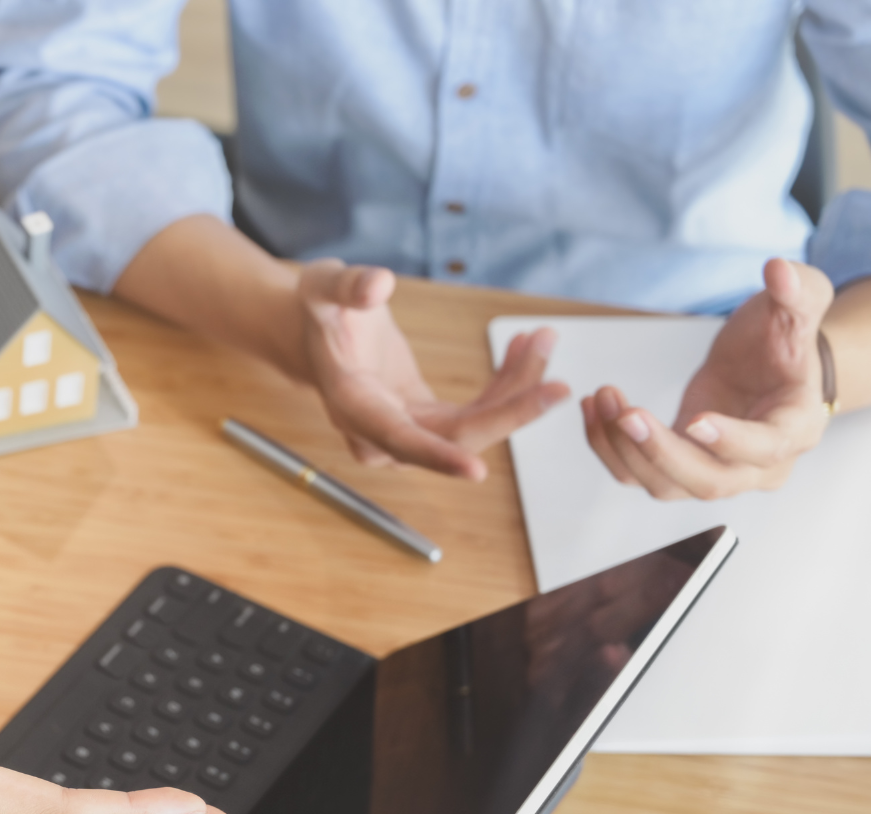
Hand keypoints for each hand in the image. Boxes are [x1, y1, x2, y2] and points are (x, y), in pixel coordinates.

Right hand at [296, 260, 568, 479]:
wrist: (313, 331)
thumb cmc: (318, 310)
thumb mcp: (323, 286)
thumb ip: (348, 286)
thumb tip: (379, 284)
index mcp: (352, 404)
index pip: (399, 439)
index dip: (438, 457)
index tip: (476, 471)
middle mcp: (379, 432)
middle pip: (452, 439)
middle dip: (509, 413)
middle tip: (557, 385)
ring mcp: (405, 430)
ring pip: (473, 428)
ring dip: (516, 392)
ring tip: (542, 340)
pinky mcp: (426, 419)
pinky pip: (475, 413)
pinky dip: (506, 385)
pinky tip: (525, 348)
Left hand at [584, 258, 834, 499]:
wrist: (767, 363)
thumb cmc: (784, 339)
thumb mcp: (797, 307)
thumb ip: (796, 290)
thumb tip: (778, 269)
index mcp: (796, 428)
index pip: (766, 447)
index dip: (731, 440)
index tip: (695, 419)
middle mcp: (759, 466)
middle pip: (711, 482)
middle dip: (662, 452)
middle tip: (627, 414)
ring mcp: (716, 472)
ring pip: (667, 485)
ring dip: (626, 448)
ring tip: (603, 398)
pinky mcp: (678, 466)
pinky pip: (637, 473)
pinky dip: (608, 448)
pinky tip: (591, 410)